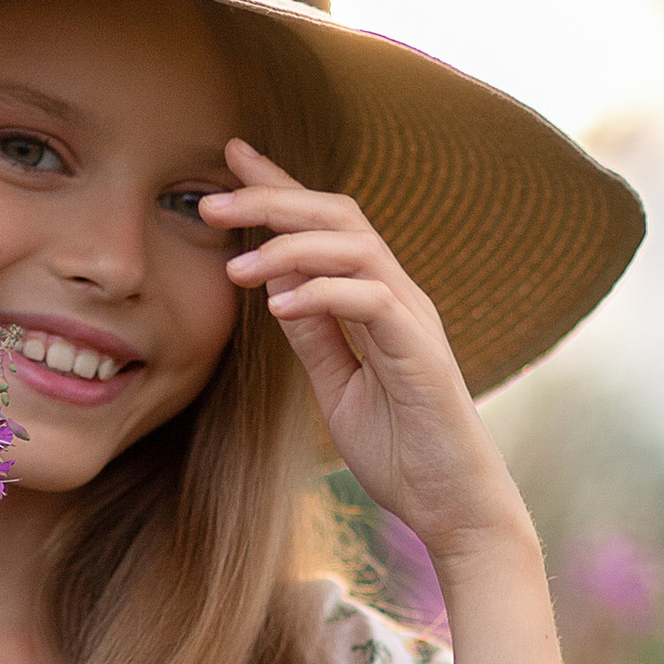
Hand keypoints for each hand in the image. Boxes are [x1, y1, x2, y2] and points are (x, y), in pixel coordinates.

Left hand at [202, 142, 531, 568]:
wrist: (452, 505)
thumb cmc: (400, 450)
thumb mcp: (337, 386)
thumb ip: (313, 335)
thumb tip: (275, 285)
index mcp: (377, 299)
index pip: (327, 224)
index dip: (280, 186)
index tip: (231, 157)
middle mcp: (399, 295)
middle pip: (339, 216)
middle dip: (273, 200)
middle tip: (211, 203)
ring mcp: (413, 319)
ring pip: (355, 247)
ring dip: (289, 248)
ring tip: (235, 267)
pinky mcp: (420, 352)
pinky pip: (370, 301)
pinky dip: (322, 294)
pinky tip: (278, 307)